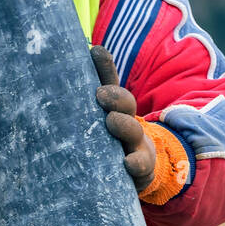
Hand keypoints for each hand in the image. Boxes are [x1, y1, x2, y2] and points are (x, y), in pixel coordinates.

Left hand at [91, 46, 155, 191]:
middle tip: (101, 94)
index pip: (110, 84)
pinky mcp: (141, 172)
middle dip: (116, 98)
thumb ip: (93, 88)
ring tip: (113, 120)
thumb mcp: (101, 116)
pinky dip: (135, 164)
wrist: (137, 171)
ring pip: (133, 134)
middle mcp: (128, 125)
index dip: (105, 68)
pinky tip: (128, 163)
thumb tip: (83, 54)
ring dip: (124, 126)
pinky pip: (140, 168)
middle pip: (126, 106)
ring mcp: (136, 147)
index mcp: (115, 110)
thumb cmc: (110, 141)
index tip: (95, 53)